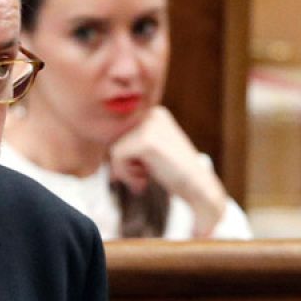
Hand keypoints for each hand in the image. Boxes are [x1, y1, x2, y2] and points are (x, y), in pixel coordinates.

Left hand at [108, 107, 230, 236]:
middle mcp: (153, 113)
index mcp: (155, 113)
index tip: (144, 170)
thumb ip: (132, 143)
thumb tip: (101, 144)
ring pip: (115, 148)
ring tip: (147, 177)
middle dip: (126, 163)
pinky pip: (117, 156)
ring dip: (127, 170)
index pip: (121, 133)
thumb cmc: (175, 174)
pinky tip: (145, 179)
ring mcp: (149, 125)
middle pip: (115, 139)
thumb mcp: (153, 150)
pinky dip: (127, 174)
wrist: (199, 188)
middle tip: (145, 176)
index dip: (127, 156)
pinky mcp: (145, 140)